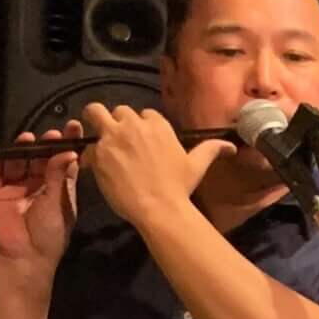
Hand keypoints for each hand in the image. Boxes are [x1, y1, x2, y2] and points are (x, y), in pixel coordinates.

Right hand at [0, 126, 80, 270]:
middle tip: (51, 134)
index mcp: (56, 187)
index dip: (67, 144)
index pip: (62, 160)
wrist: (25, 257)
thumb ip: (59, 176)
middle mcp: (36, 183)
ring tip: (27, 138)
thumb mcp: (59, 202)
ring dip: (20, 149)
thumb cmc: (50, 233)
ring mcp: (14, 186)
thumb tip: (70, 151)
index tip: (73, 127)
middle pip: (38, 157)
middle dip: (44, 145)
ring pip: (15, 161)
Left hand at [76, 102, 231, 232]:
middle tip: (117, 141)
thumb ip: (211, 150)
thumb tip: (231, 146)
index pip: (144, 113)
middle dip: (116, 122)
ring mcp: (113, 137)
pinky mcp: (97, 152)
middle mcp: (133, 125)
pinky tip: (96, 168)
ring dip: (95, 125)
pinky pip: (87, 145)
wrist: (159, 207)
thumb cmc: (179, 187)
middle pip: (118, 110)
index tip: (141, 141)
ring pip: (94, 114)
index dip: (140, 126)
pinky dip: (90, 155)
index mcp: (157, 125)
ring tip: (98, 143)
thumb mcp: (197, 165)